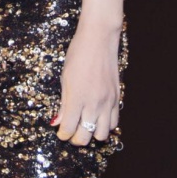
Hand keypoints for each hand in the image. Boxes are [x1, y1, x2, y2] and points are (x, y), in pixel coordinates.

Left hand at [51, 20, 120, 145]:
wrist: (99, 39)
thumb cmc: (78, 54)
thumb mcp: (65, 77)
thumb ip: (63, 102)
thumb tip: (58, 122)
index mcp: (77, 97)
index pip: (69, 129)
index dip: (63, 135)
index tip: (60, 132)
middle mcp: (93, 103)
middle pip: (85, 136)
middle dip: (76, 138)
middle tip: (71, 132)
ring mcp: (107, 101)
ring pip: (102, 134)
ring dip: (92, 133)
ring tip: (85, 125)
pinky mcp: (117, 98)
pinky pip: (114, 122)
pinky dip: (105, 125)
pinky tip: (98, 117)